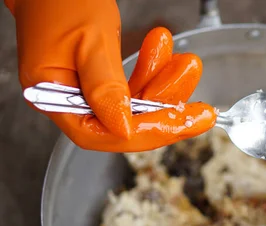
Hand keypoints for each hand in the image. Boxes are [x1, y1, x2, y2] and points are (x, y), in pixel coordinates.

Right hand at [6, 0, 216, 151]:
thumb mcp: (91, 41)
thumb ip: (106, 87)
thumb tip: (123, 130)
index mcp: (52, 96)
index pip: (103, 133)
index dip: (147, 132)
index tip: (181, 124)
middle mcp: (67, 100)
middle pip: (124, 124)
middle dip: (167, 111)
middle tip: (202, 110)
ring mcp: (83, 90)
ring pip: (134, 104)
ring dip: (164, 84)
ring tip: (187, 63)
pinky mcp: (97, 78)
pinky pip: (132, 85)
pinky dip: (152, 69)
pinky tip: (164, 50)